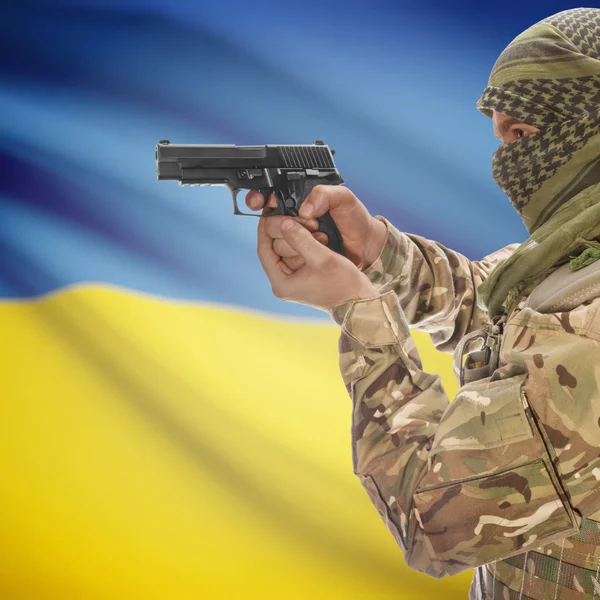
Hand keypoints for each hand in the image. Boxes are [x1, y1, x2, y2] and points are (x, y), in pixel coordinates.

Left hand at [258, 216, 378, 311]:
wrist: (358, 301)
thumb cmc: (343, 284)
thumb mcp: (322, 257)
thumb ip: (301, 239)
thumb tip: (283, 223)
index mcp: (281, 284)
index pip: (264, 250)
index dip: (265, 229)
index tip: (268, 212)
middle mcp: (283, 284)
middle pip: (273, 249)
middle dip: (284, 230)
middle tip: (294, 215)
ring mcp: (292, 281)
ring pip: (284, 250)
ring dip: (295, 235)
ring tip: (308, 224)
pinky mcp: (301, 277)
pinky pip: (296, 254)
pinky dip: (302, 242)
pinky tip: (312, 233)